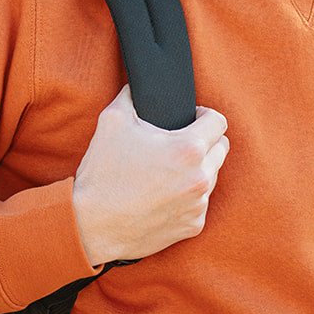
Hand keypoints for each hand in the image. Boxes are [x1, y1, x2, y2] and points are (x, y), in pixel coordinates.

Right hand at [73, 85, 229, 268]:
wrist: (91, 227)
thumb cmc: (102, 174)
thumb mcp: (112, 121)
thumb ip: (131, 95)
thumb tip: (138, 85)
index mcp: (188, 148)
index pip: (219, 121)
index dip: (204, 114)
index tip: (192, 118)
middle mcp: (200, 177)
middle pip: (221, 148)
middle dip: (205, 141)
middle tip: (178, 143)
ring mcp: (198, 204)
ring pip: (212, 176)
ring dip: (198, 169)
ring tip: (168, 170)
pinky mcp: (193, 226)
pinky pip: (200, 203)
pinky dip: (188, 197)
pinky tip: (163, 195)